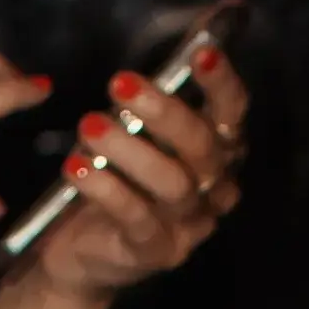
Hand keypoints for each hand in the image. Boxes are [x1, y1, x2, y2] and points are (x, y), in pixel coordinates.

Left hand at [2, 35, 247, 308]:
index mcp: (218, 153)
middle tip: (119, 84)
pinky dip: (105, 189)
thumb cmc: (115, 180)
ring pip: (172, 183)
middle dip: (163, 111)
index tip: (201, 53)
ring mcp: (187, 226)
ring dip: (128, 149)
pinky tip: (75, 167)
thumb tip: (157, 56)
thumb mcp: (134, 134)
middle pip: (202, 148)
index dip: (222, 84)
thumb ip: (150, 103)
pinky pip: (136, 217)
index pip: (232, 114)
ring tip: (89, 126)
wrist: (83, 255)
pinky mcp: (155, 252)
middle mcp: (213, 190)